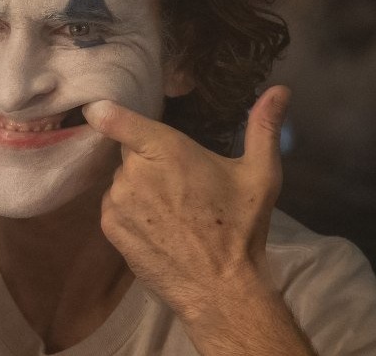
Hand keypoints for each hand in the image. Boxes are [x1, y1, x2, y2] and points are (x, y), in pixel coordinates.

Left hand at [83, 87, 290, 323]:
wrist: (220, 287)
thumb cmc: (241, 227)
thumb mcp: (261, 175)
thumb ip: (264, 127)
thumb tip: (280, 88)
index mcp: (166, 149)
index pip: (119, 120)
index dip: (106, 112)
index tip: (95, 106)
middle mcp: (134, 171)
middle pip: (130, 152)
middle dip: (149, 160)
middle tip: (180, 182)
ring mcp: (118, 200)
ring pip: (122, 180)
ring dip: (138, 186)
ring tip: (172, 209)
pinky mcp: (109, 227)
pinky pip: (114, 206)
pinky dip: (129, 210)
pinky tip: (157, 225)